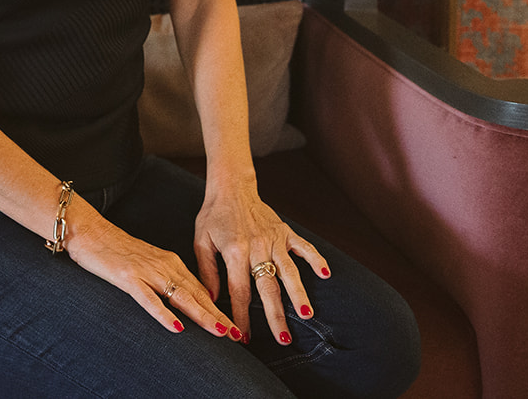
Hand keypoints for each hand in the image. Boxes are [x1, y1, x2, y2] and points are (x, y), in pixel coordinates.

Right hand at [64, 200, 243, 340]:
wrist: (90, 231)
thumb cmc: (116, 250)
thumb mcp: (147, 263)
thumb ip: (165, 279)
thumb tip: (182, 299)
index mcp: (170, 262)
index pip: (201, 289)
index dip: (218, 309)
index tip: (233, 326)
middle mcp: (164, 266)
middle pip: (197, 294)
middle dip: (218, 316)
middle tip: (237, 334)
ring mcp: (147, 272)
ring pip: (180, 296)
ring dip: (202, 315)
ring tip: (219, 331)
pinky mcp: (128, 278)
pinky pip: (148, 299)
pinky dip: (163, 313)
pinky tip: (176, 327)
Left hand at [194, 175, 330, 345]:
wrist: (231, 188)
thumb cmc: (213, 216)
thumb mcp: (201, 242)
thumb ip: (207, 272)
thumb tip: (212, 300)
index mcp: (234, 253)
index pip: (239, 292)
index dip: (241, 317)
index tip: (243, 338)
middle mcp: (257, 248)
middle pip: (268, 288)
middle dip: (275, 316)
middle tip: (283, 339)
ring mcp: (274, 239)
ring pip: (289, 272)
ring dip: (298, 294)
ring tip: (306, 315)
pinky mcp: (285, 231)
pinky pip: (304, 247)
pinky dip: (316, 259)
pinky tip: (326, 275)